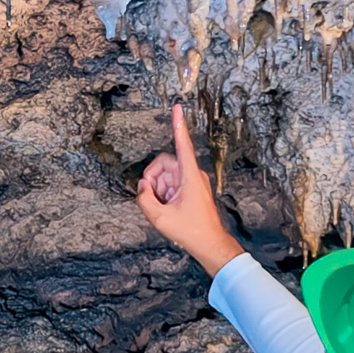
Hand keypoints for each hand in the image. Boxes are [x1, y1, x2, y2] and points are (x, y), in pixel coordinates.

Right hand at [136, 103, 244, 277]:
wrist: (210, 245)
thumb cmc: (192, 231)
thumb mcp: (160, 218)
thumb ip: (144, 199)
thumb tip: (143, 188)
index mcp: (190, 176)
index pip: (182, 144)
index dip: (178, 124)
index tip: (178, 107)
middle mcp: (193, 175)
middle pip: (164, 163)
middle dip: (153, 178)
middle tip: (151, 197)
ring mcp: (193, 182)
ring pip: (166, 175)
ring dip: (158, 189)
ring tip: (163, 208)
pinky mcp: (192, 190)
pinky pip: (172, 184)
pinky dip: (164, 194)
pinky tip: (167, 209)